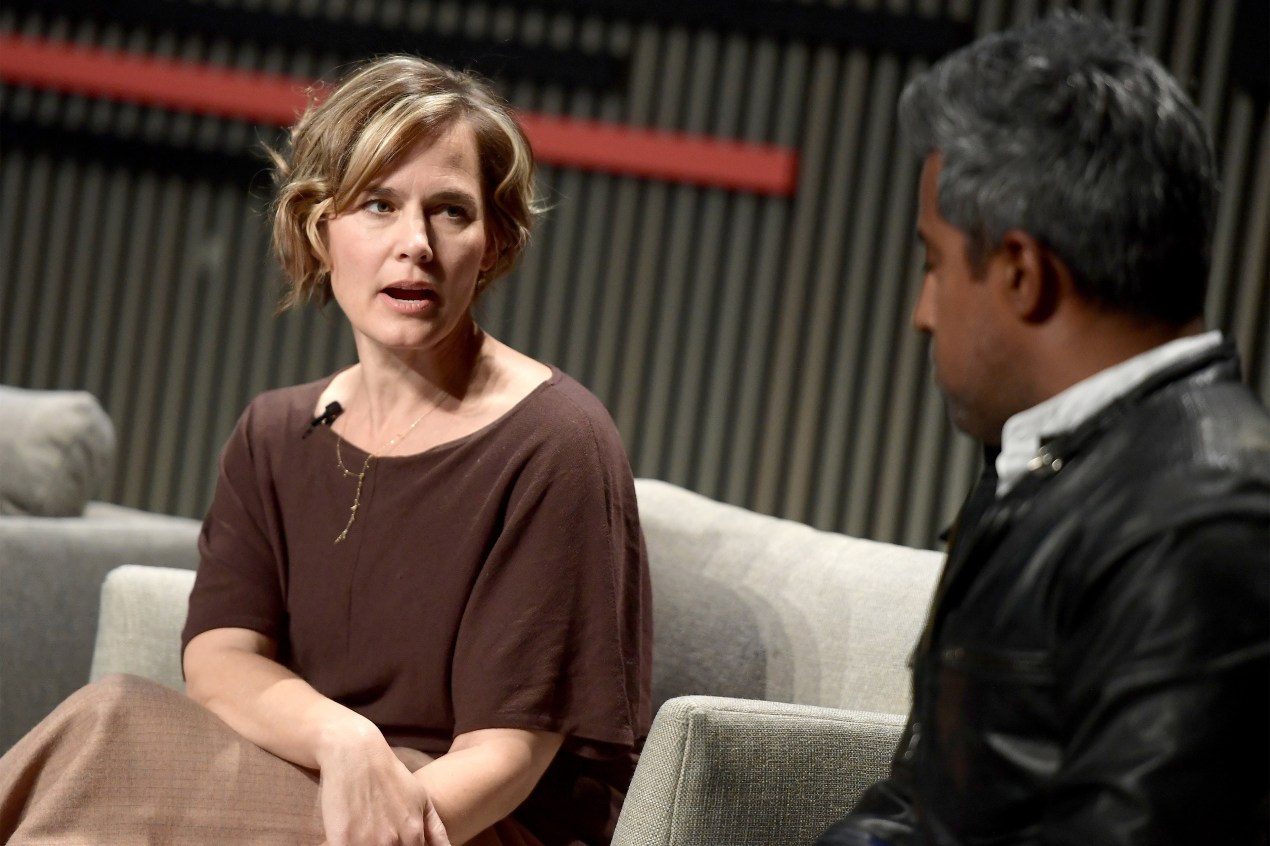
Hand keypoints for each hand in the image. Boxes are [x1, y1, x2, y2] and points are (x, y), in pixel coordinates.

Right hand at [316, 722, 450, 845]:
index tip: (395, 839)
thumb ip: (436, 831)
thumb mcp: (421, 800)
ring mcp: (365, 843)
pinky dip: (350, 845)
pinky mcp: (340, 840)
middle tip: (381, 831)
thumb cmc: (390, 777)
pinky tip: (351, 836)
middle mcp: (392, 842)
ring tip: (367, 831)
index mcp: (413, 835)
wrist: (357, 754)